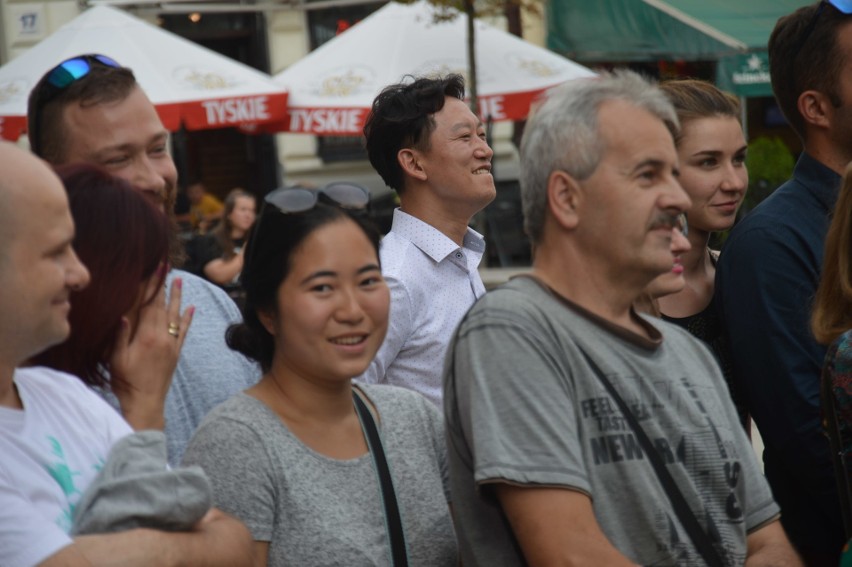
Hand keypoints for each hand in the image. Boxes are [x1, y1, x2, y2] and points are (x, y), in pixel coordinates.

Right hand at [110, 275, 194, 429]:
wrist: (145, 402)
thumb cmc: (126, 382)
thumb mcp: (116, 359)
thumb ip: (121, 336)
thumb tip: (124, 315)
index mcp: (147, 337)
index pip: (151, 305)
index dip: (153, 287)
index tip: (155, 270)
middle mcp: (163, 338)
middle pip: (164, 307)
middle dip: (165, 286)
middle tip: (167, 268)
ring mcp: (172, 345)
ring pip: (177, 316)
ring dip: (178, 298)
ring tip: (180, 281)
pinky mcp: (176, 353)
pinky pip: (184, 332)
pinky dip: (188, 319)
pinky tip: (191, 308)